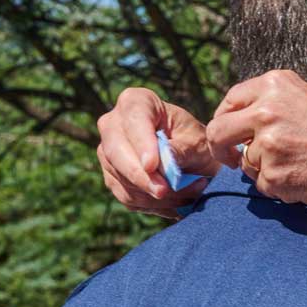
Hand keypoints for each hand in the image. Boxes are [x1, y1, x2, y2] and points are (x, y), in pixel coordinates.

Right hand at [96, 86, 215, 218]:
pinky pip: (126, 196)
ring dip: (153, 194)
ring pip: (120, 177)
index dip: (141, 142)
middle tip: (163, 191)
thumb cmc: (196, 141)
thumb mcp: (197, 142)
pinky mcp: (113, 178)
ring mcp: (109, 152)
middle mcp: (114, 124)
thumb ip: (181, 149)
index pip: (133, 119)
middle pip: (115, 151)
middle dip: (140, 176)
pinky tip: (177, 201)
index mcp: (136, 102)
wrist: (195, 161)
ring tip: (189, 193)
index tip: (152, 165)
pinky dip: (152, 204)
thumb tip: (165, 160)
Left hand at [207, 70, 306, 211]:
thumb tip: (243, 124)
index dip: (225, 120)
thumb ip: (275, 105)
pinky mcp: (273, 175)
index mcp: (275, 84)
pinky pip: (263, 186)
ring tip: (300, 166)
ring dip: (265, 170)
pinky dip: (281, 188)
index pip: (230, 101)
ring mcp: (267, 144)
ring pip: (246, 163)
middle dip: (221, 149)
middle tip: (231, 160)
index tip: (229, 135)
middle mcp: (266, 110)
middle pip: (219, 132)